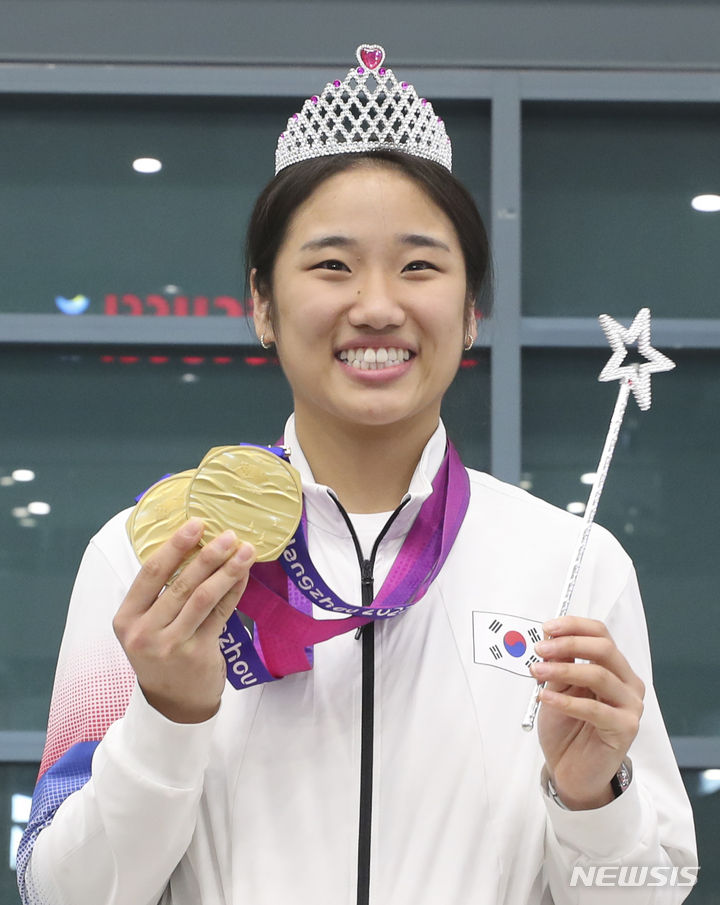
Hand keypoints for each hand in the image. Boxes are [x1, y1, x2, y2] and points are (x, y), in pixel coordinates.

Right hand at [113, 518, 255, 723]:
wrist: (173, 704)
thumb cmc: (161, 654)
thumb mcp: (146, 626)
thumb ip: (160, 594)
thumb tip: (195, 546)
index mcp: (126, 618)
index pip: (150, 573)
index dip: (174, 546)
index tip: (195, 524)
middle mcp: (144, 632)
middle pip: (179, 583)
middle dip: (207, 555)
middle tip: (228, 534)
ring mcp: (171, 645)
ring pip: (202, 598)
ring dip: (226, 570)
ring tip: (245, 550)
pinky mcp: (198, 654)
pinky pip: (220, 615)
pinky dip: (234, 592)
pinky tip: (244, 575)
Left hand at [530, 615, 644, 809]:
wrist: (572, 770)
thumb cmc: (567, 727)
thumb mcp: (556, 688)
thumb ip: (558, 664)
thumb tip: (550, 636)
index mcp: (614, 668)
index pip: (600, 634)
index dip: (574, 627)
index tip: (547, 628)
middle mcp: (627, 683)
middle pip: (604, 649)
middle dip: (569, 644)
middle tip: (540, 649)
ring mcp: (630, 706)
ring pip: (599, 675)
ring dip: (563, 670)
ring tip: (537, 671)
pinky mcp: (626, 728)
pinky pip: (595, 709)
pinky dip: (566, 701)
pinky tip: (544, 698)